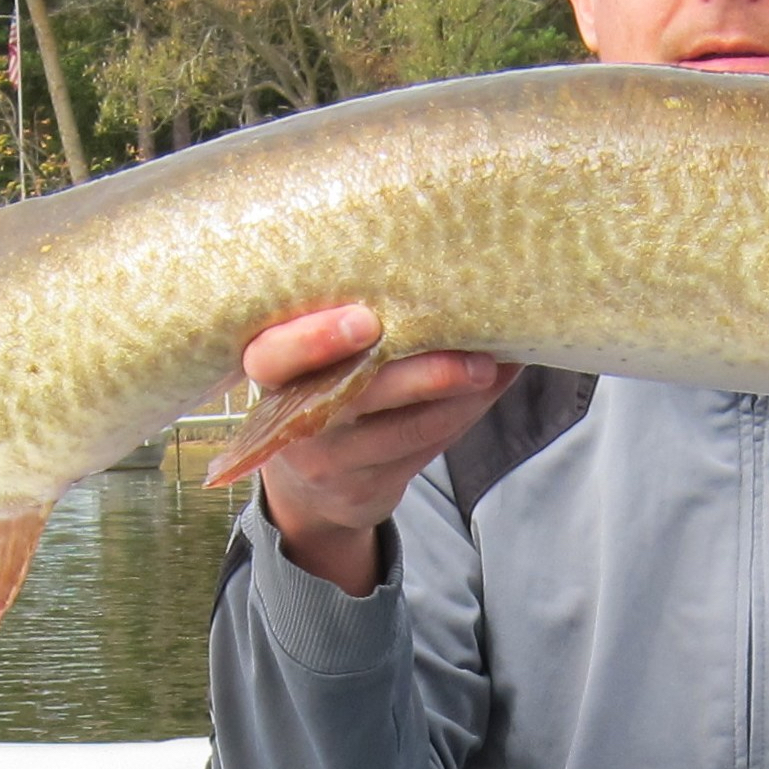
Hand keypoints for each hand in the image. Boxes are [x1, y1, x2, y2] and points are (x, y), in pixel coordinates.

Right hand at [245, 306, 513, 593]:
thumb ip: (352, 330)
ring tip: (498, 366)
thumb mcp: (313, 361)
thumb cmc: (323, 393)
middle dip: (426, 374)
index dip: (317, 339)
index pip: (275, 355)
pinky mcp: (366, 488)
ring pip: (406, 429)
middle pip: (362, 394)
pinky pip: (424, 449)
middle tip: (480, 356)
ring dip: (462, 397)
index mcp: (270, 373)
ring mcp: (330, 461)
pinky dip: (464, 415)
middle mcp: (295, 421)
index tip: (365, 321)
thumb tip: (440, 281)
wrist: (310, 487)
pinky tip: (492, 389)